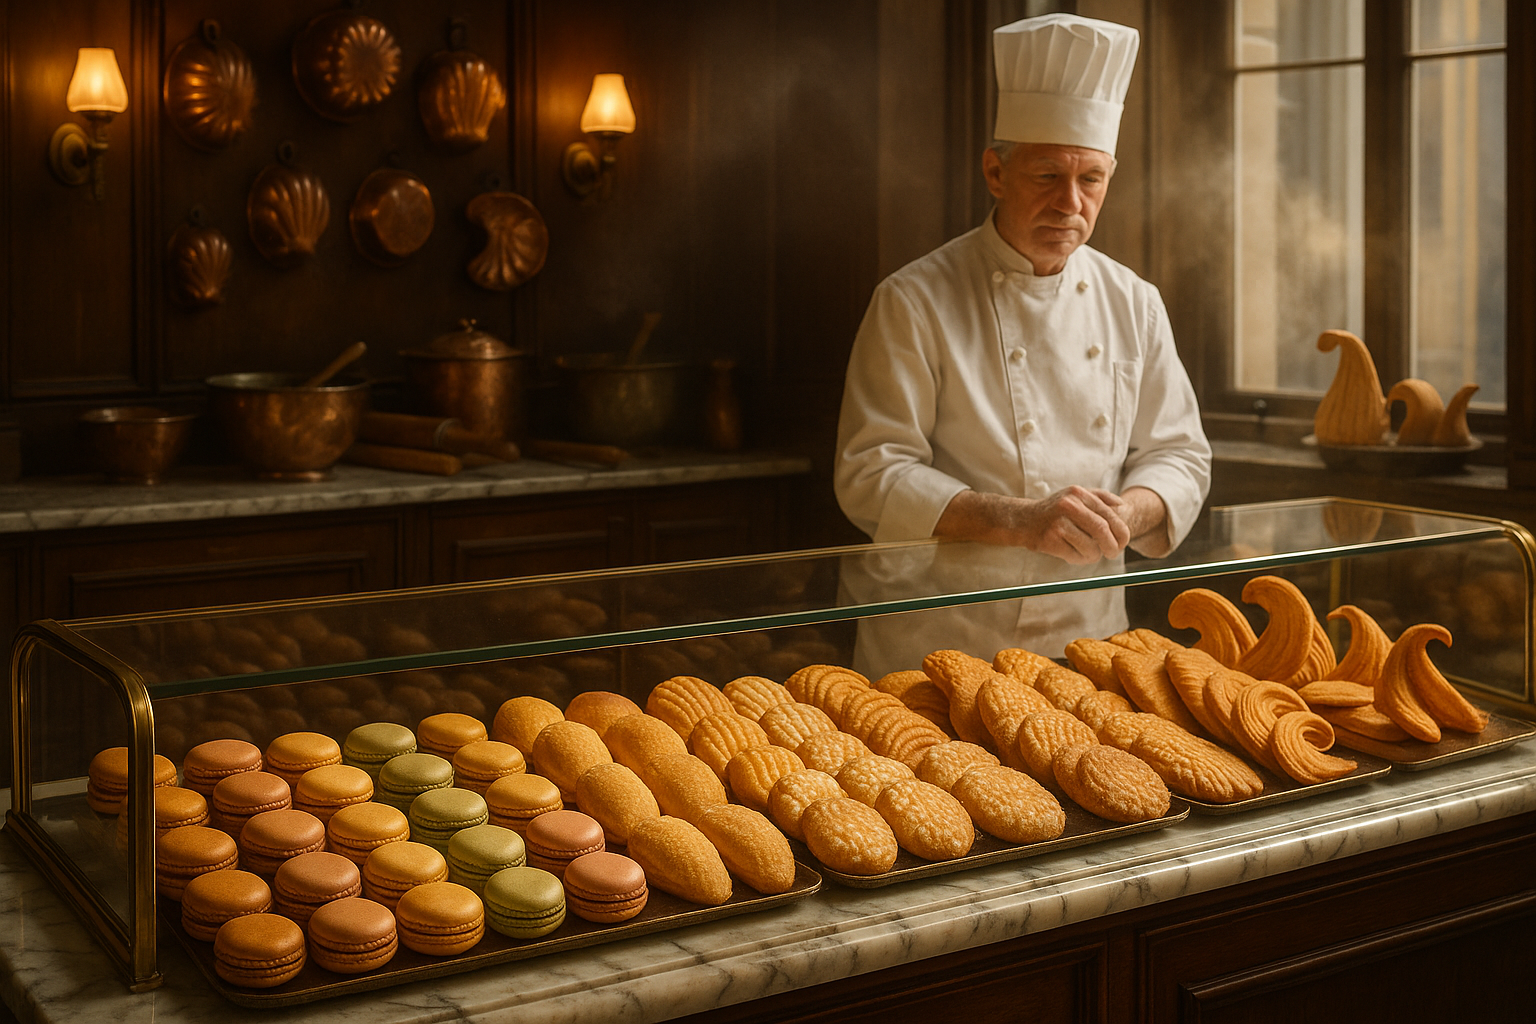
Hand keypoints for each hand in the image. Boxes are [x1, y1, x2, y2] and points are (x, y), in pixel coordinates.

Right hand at [1014, 485, 1131, 563]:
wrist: (1023, 520)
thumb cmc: (1055, 511)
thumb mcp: (1075, 496)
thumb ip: (1099, 497)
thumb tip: (1121, 505)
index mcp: (1079, 494)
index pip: (1109, 515)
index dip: (1121, 531)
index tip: (1123, 542)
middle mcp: (1068, 505)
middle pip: (1101, 530)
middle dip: (1112, 546)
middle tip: (1113, 554)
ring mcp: (1057, 523)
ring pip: (1090, 546)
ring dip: (1094, 555)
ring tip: (1089, 554)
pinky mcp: (1049, 540)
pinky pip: (1074, 556)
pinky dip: (1079, 559)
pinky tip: (1074, 554)